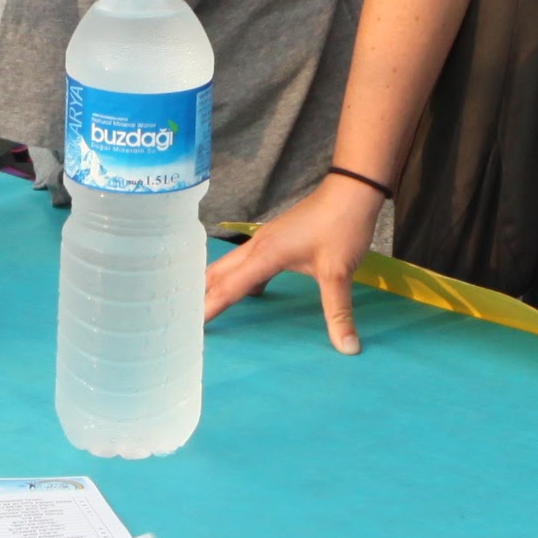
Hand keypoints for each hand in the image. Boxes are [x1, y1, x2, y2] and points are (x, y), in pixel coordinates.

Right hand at [202, 174, 381, 353]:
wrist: (351, 189)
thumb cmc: (341, 227)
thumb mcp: (339, 272)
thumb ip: (338, 312)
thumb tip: (348, 348)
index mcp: (265, 255)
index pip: (229, 288)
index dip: (209, 308)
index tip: (190, 327)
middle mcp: (257, 246)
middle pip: (218, 273)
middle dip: (201, 295)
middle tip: (185, 320)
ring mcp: (265, 239)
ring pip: (230, 265)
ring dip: (217, 285)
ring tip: (207, 307)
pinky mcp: (275, 238)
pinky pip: (247, 262)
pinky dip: (240, 278)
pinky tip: (251, 293)